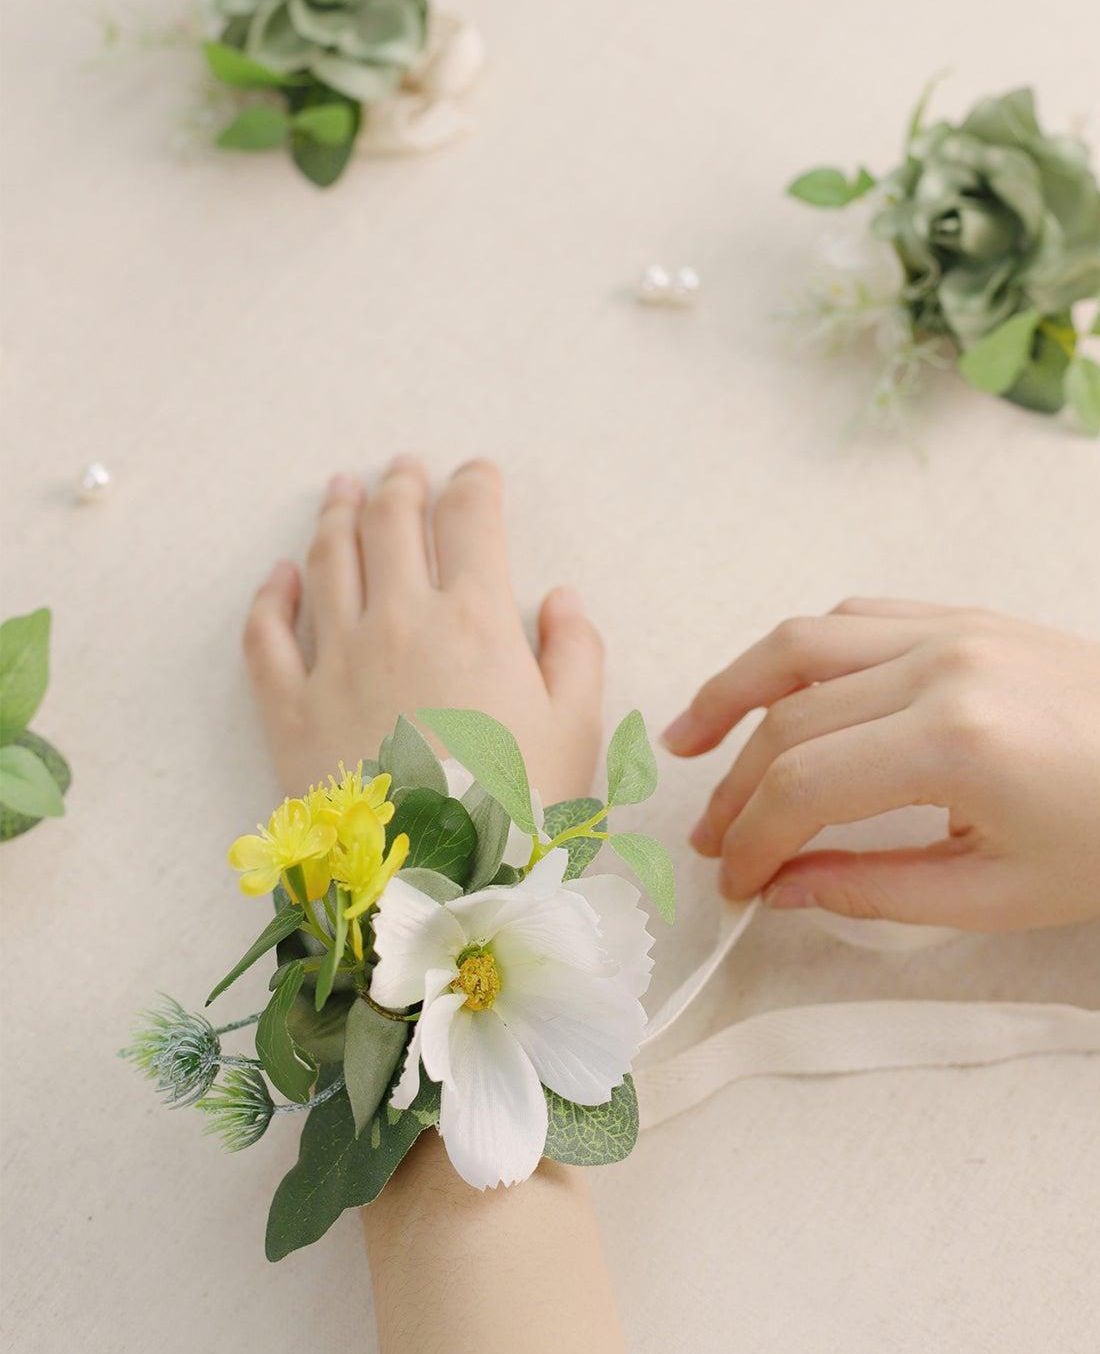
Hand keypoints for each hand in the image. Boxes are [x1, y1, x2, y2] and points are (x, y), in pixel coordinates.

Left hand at [241, 457, 603, 804]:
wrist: (436, 884)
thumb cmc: (520, 811)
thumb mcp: (579, 731)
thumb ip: (576, 653)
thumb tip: (561, 600)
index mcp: (476, 618)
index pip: (472, 518)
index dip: (477, 484)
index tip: (480, 474)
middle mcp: (400, 620)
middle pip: (393, 523)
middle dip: (404, 486)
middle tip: (406, 468)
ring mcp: (336, 659)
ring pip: (328, 561)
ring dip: (337, 515)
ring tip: (343, 490)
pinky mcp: (288, 706)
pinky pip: (267, 634)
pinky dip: (271, 595)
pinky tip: (280, 576)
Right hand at [664, 601, 1099, 929]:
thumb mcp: (997, 897)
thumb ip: (873, 891)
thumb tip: (784, 888)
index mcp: (956, 743)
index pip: (802, 787)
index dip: (752, 840)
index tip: (737, 883)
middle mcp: (943, 667)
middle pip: (789, 717)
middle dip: (734, 786)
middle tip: (712, 839)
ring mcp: (954, 628)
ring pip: (803, 642)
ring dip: (735, 690)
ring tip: (689, 737)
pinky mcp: (967, 616)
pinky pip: (856, 617)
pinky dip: (800, 653)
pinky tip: (777, 696)